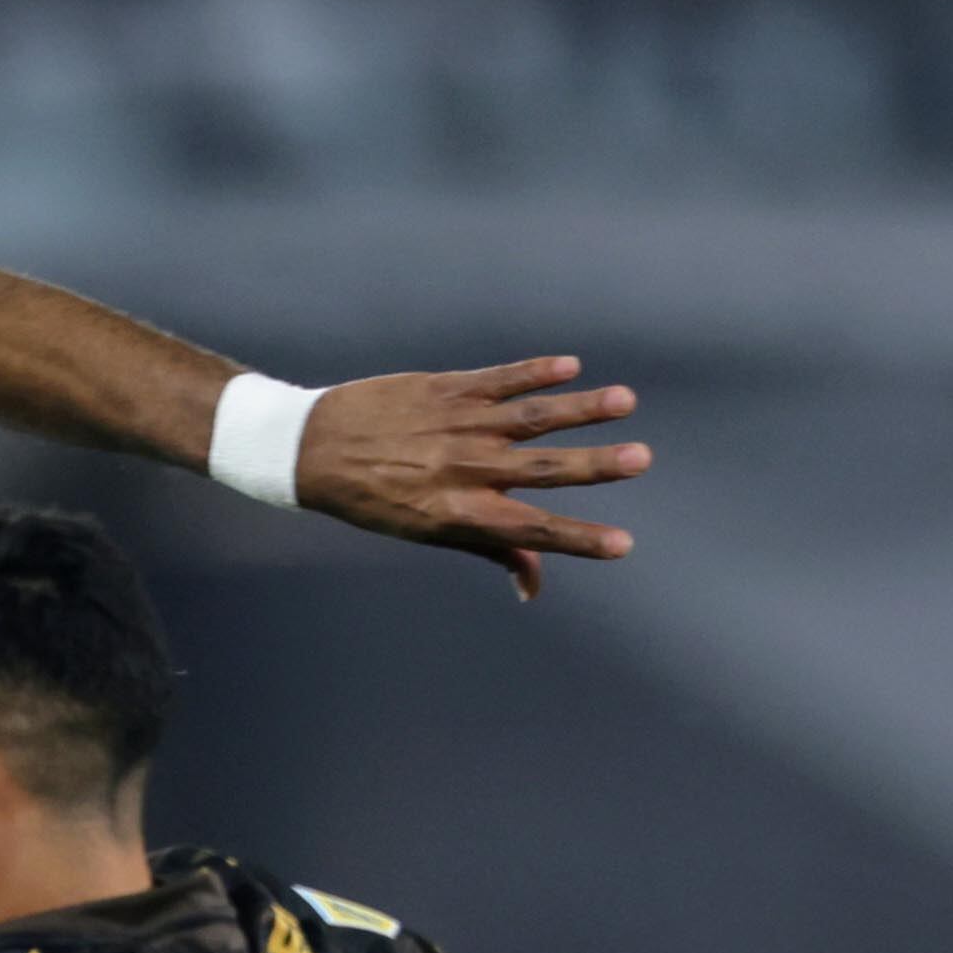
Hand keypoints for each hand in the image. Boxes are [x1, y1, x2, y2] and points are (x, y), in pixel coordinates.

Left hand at [293, 358, 648, 600]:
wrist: (312, 448)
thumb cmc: (374, 498)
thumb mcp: (425, 531)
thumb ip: (489, 549)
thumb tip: (533, 586)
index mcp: (458, 513)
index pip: (529, 531)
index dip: (576, 539)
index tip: (621, 545)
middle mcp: (463, 470)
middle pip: (540, 470)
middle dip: (593, 466)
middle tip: (641, 459)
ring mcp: (457, 425)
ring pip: (528, 416)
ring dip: (578, 409)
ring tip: (624, 401)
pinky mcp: (446, 388)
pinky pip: (498, 379)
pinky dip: (534, 371)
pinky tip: (571, 366)